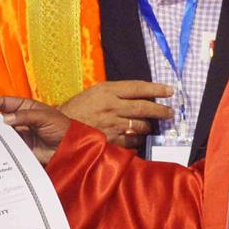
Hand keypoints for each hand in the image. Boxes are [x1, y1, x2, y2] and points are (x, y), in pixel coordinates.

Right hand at [0, 96, 72, 163]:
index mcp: (25, 107)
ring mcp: (20, 135)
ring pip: (1, 133)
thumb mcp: (44, 117)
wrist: (71, 147)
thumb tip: (5, 119)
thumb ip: (25, 117)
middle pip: (0, 118)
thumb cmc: (61, 126)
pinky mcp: (21, 148)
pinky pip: (7, 147)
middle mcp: (20, 120)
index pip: (5, 103)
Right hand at [59, 80, 174, 149]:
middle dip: (160, 110)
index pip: (138, 87)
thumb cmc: (76, 109)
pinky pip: (131, 141)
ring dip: (148, 127)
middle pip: (144, 107)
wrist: (58, 127)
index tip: (170, 90)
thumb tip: (138, 96)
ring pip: (140, 125)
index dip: (156, 88)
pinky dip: (136, 140)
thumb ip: (114, 94)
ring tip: (151, 127)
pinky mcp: (109, 140)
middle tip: (170, 112)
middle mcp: (111, 106)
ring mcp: (111, 124)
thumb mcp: (93, 93)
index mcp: (106, 90)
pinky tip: (137, 139)